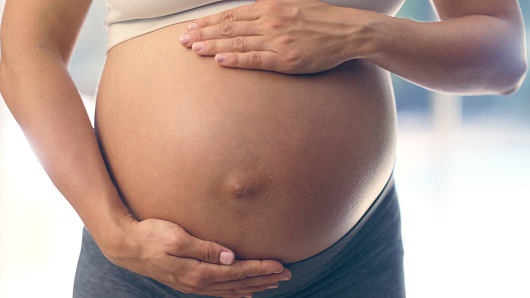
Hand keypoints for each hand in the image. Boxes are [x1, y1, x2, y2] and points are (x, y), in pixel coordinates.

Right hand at [97, 218, 290, 297]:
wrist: (126, 246)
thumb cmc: (151, 236)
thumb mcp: (176, 238)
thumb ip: (205, 248)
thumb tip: (231, 257)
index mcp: (198, 272)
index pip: (237, 272)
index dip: (260, 269)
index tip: (280, 266)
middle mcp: (198, 282)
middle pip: (238, 283)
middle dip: (264, 279)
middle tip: (287, 275)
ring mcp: (193, 284)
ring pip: (231, 289)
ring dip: (253, 286)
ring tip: (272, 284)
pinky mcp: (188, 281)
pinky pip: (219, 290)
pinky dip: (235, 291)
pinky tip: (244, 291)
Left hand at [179, 0, 376, 73]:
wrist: (347, 31)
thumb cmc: (320, 19)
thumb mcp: (291, 3)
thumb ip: (268, 8)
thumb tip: (247, 13)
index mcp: (269, 6)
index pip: (231, 15)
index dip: (208, 22)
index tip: (191, 28)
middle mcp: (269, 21)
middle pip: (228, 28)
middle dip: (203, 34)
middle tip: (183, 41)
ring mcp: (276, 40)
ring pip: (237, 43)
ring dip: (212, 47)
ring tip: (194, 50)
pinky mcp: (285, 59)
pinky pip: (255, 59)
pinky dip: (236, 60)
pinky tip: (220, 61)